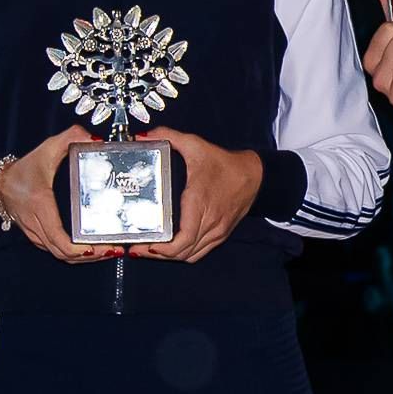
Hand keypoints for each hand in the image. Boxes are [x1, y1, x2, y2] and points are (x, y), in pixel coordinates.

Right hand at [0, 129, 104, 263]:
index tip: (96, 247)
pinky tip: (90, 250)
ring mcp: (34, 232)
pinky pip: (54, 250)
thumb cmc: (25, 168)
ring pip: (58, 255)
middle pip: (62, 252)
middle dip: (89, 256)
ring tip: (106, 251)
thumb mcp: (47, 148)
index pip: (57, 237)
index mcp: (40, 204)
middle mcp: (36, 223)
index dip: (77, 249)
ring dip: (82, 258)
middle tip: (112, 249)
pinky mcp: (35, 236)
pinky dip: (72, 255)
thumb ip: (71, 138)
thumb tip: (95, 140)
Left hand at [129, 127, 262, 261]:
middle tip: (138, 249)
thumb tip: (144, 136)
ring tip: (150, 251)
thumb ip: (169, 137)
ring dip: (170, 257)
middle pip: (183, 252)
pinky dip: (184, 255)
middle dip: (158, 255)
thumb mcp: (195, 145)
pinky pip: (200, 252)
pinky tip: (170, 250)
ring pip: (191, 255)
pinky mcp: (220, 234)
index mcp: (200, 204)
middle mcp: (209, 222)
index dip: (165, 248)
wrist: (254, 175)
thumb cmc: (224, 163)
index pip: (184, 239)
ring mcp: (216, 231)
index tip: (149, 245)